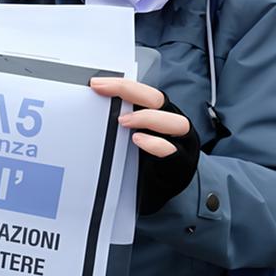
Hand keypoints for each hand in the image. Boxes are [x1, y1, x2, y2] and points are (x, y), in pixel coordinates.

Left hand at [89, 77, 199, 214]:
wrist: (169, 192)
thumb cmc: (148, 161)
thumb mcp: (136, 136)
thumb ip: (124, 121)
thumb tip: (93, 108)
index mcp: (163, 113)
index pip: (144, 92)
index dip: (122, 85)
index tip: (96, 84)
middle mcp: (175, 124)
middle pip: (159, 99)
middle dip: (131, 92)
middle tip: (105, 93)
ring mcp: (182, 144)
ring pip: (175, 122)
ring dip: (147, 118)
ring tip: (123, 121)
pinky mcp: (182, 165)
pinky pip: (173, 151)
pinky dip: (156, 144)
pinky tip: (138, 140)